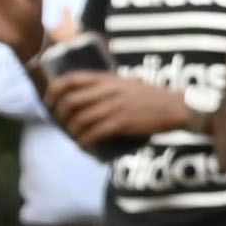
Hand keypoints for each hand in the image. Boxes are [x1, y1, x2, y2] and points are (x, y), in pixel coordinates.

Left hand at [43, 68, 196, 151]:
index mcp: (106, 79)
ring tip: (74, 137)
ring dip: (72, 131)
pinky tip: (83, 146)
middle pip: (70, 101)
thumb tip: (86, 94)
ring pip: (80, 120)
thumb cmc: (152, 96)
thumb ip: (107, 86)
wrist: (175, 108)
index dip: (54, 90)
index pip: (70, 79)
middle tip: (62, 123)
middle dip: (60, 115)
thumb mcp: (126, 82)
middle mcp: (106, 91)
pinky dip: (85, 142)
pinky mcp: (121, 124)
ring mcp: (113, 108)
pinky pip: (94, 133)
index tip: (50, 101)